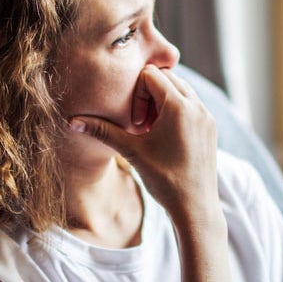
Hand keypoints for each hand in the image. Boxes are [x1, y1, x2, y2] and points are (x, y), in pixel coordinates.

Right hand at [69, 65, 218, 218]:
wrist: (195, 207)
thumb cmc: (163, 180)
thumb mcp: (131, 152)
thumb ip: (102, 131)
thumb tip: (71, 122)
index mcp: (178, 106)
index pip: (150, 74)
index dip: (135, 92)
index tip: (134, 122)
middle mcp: (197, 106)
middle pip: (167, 77)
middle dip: (149, 94)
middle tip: (140, 124)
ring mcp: (206, 115)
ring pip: (180, 89)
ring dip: (162, 101)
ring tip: (151, 130)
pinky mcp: (210, 126)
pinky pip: (191, 104)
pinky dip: (175, 111)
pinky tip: (164, 137)